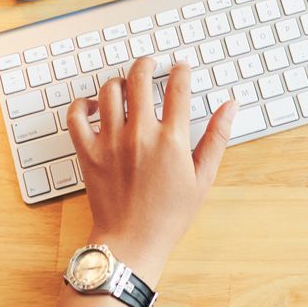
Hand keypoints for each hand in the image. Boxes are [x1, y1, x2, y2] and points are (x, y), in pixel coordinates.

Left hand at [66, 58, 235, 283]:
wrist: (132, 242)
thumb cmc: (169, 216)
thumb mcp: (202, 178)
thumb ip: (216, 138)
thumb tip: (231, 106)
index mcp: (171, 140)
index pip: (178, 88)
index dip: (181, 71)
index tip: (180, 67)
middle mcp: (140, 134)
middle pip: (140, 78)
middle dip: (147, 63)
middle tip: (150, 64)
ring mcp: (111, 141)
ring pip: (110, 91)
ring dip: (119, 81)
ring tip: (125, 84)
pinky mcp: (89, 152)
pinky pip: (76, 116)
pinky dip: (82, 104)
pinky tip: (93, 105)